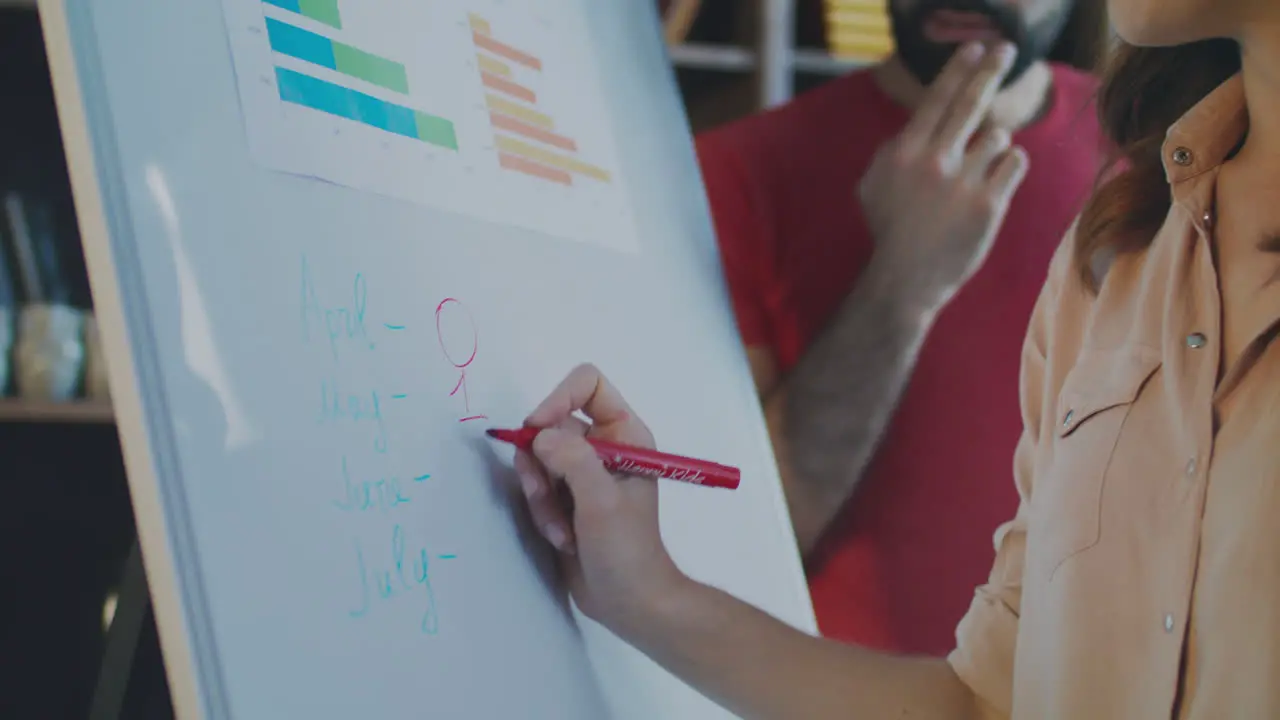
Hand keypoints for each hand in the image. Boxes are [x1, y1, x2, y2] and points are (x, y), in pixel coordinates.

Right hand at [515, 363, 685, 636]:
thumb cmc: (627, 549)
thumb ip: (572, 461)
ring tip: (561, 528)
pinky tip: (564, 539)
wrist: (630, 602)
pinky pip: (536, 488)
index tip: (538, 427)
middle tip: (545, 494)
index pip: (587, 384)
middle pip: (551, 423)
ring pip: (537, 459)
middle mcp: (602, 446)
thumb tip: (540, 436)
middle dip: (541, 462)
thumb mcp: (602, 501)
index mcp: (625, 434)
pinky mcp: (564, 498)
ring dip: (541, 496)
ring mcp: (581, 473)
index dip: (558, 397)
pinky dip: (542, 514)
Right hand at [860, 41, 1030, 311]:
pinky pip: (1014, 161)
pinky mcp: (988, 204)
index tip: (973, 47)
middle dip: (989, 70)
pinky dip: (1009, 165)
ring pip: (997, 135)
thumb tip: (915, 124)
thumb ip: (891, 151)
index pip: (935, 100)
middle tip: (1004, 49)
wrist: (906, 279)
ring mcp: (962, 183)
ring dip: (993, 145)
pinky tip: (995, 181)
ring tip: (977, 171)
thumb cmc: (889, 231)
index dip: (957, 69)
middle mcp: (933, 162)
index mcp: (904, 154)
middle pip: (970, 103)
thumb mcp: (872, 186)